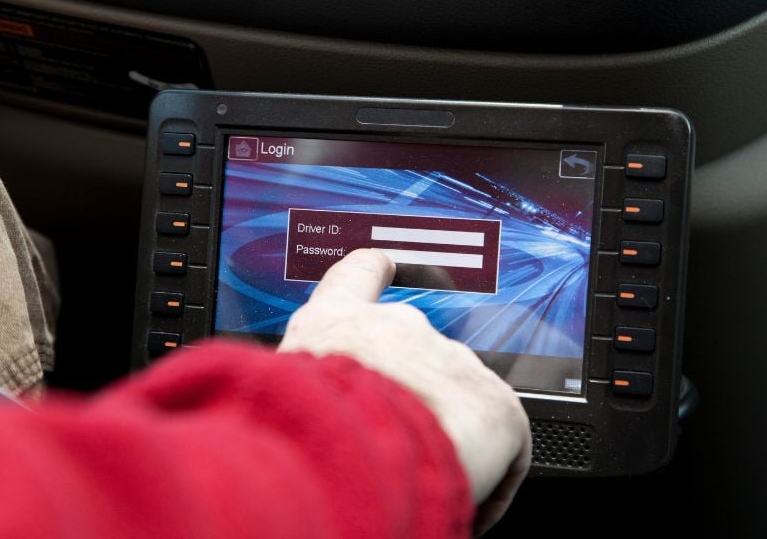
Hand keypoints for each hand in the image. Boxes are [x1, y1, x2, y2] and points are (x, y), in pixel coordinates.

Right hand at [279, 249, 530, 533]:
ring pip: (454, 403)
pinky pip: (497, 445)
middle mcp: (398, 330)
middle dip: (407, 401)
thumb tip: (285, 412)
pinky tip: (463, 502)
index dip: (373, 271)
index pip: (357, 275)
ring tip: (417, 481)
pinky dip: (482, 478)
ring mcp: (450, 360)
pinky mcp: (495, 403)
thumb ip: (290, 388)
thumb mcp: (268, 398)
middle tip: (387, 446)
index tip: (385, 264)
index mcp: (334, 325)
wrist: (358, 454)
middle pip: (413, 357)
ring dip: (439, 438)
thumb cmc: (302, 432)